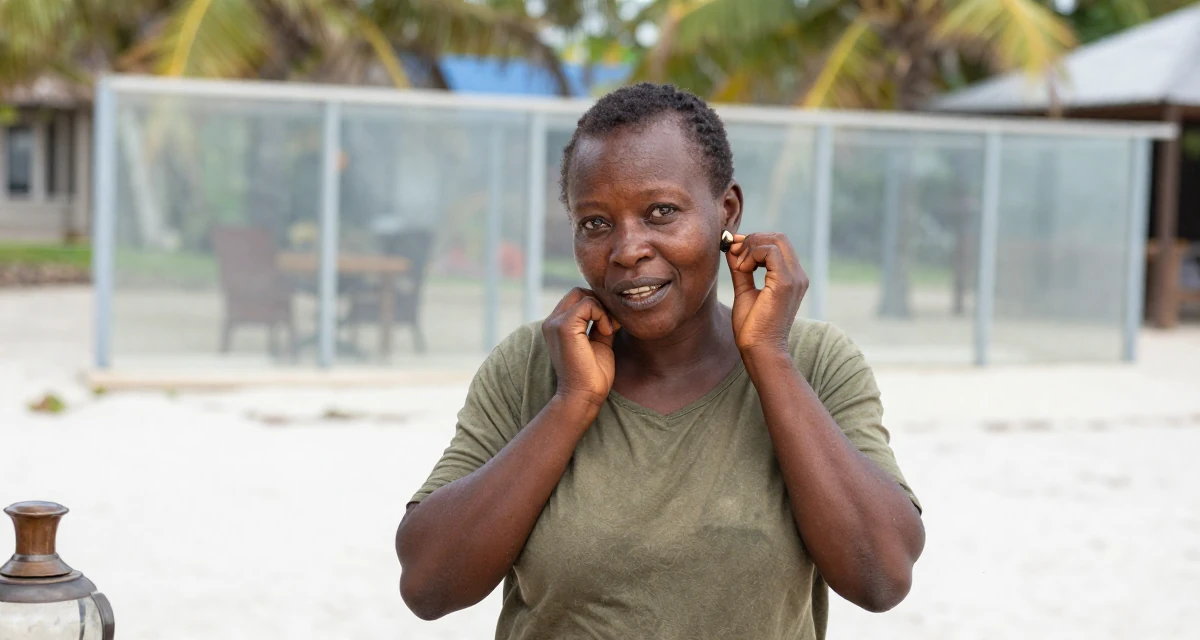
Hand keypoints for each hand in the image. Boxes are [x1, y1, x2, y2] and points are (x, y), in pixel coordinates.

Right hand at [542, 288, 620, 409]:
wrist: (584, 396)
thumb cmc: (592, 374)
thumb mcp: (598, 342)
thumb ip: (600, 323)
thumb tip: (612, 309)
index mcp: (557, 326)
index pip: (577, 299)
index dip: (597, 307)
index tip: (609, 327)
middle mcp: (552, 322)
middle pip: (578, 292)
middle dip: (599, 304)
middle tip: (610, 326)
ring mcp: (555, 323)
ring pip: (583, 295)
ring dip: (602, 310)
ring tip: (608, 331)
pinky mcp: (564, 326)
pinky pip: (588, 303)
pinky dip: (602, 315)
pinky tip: (606, 332)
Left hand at [726, 232, 807, 355]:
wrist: (759, 350)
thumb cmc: (752, 327)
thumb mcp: (745, 290)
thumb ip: (742, 269)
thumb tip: (732, 249)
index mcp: (792, 278)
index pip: (778, 243)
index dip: (754, 241)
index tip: (734, 250)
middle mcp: (798, 275)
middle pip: (779, 237)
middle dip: (752, 240)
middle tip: (735, 254)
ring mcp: (794, 278)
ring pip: (775, 240)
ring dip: (751, 247)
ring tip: (739, 267)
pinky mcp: (785, 283)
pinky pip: (770, 252)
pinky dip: (752, 255)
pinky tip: (743, 270)